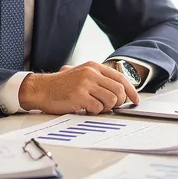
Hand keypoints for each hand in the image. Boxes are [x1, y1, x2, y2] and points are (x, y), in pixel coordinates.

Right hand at [19, 61, 138, 114]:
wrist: (41, 89)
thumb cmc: (61, 85)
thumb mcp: (81, 74)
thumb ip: (98, 79)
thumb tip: (119, 90)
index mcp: (94, 66)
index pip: (121, 77)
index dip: (131, 90)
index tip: (135, 100)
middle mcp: (91, 73)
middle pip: (119, 89)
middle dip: (119, 102)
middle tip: (111, 106)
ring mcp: (85, 84)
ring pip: (111, 99)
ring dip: (107, 108)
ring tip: (97, 107)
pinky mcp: (79, 96)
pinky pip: (98, 107)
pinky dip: (95, 111)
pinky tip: (87, 109)